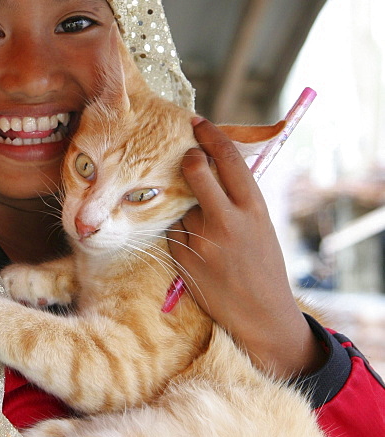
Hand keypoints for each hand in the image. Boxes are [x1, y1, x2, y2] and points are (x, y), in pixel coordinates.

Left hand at [167, 118, 325, 379]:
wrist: (260, 314)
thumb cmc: (262, 263)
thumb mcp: (261, 224)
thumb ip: (239, 195)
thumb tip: (211, 159)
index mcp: (253, 208)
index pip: (228, 158)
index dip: (210, 135)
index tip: (198, 123)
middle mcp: (227, 220)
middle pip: (194, 170)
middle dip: (187, 158)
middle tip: (187, 157)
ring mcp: (202, 240)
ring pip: (181, 203)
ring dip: (187, 207)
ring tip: (209, 230)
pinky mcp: (183, 257)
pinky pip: (173, 229)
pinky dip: (181, 232)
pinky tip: (199, 248)